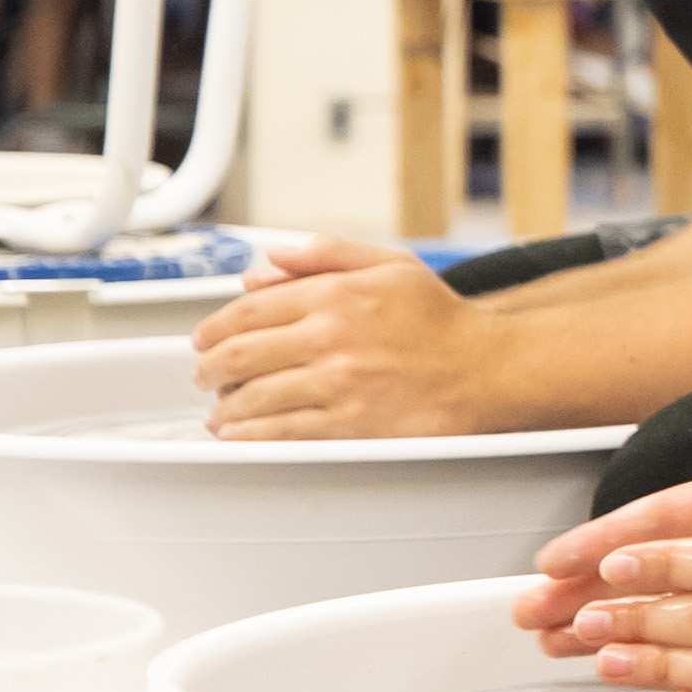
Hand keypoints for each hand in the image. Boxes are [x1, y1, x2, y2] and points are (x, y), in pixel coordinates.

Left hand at [190, 236, 485, 436]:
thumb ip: (325, 254)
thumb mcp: (389, 264)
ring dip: (225, 408)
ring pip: (255, 398)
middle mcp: (331, 338)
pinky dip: (250, 438)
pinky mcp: (350, 427)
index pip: (250, 309)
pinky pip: (283, 435)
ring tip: (219, 412)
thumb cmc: (442, 322)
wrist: (487, 370)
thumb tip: (266, 260)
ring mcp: (339, 385)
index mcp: (335, 294)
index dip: (215, 327)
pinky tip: (239, 437)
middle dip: (210, 368)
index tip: (204, 338)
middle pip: (240, 355)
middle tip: (204, 376)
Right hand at [513, 292, 691, 643]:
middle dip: (590, 593)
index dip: (613, 537)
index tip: (564, 558)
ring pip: (680, 616)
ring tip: (557, 650)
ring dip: (615, 630)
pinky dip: (676, 667)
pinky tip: (635, 680)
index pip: (673, 517)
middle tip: (531, 618)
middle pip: (659, 574)